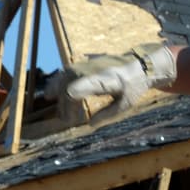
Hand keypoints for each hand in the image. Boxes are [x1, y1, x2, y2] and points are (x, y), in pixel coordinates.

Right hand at [54, 43, 176, 114]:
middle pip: (67, 87)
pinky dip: (56, 84)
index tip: (70, 119)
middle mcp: (91, 70)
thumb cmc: (133, 86)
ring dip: (57, 95)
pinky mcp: (83, 64)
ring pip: (62, 78)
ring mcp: (85, 65)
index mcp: (103, 80)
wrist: (138, 66)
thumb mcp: (125, 104)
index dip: (69, 104)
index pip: (76, 89)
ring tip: (58, 112)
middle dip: (64, 105)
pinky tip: (51, 95)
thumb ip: (107, 114)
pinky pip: (64, 73)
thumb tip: (89, 124)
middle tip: (67, 121)